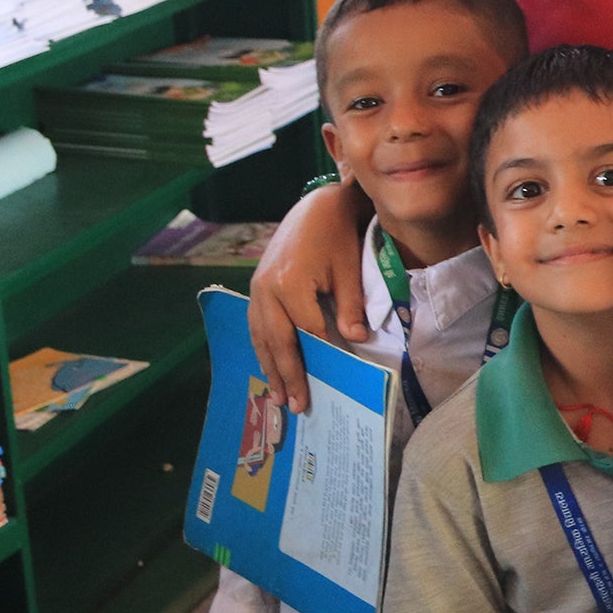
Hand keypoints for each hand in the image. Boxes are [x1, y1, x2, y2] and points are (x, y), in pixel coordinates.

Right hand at [247, 182, 372, 408]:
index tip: (326, 384)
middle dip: (287, 374)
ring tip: (277, 396)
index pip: (307, 331)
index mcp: (290, 284)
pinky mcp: (255, 287)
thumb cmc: (338, 237)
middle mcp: (266, 289)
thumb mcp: (350, 270)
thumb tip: (356, 341)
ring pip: (260, 336)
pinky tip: (269, 365)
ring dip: (269, 367)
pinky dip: (263, 348)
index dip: (318, 357)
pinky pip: (256, 325)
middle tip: (295, 405)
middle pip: (277, 341)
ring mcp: (256, 288)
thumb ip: (351, 306)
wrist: (316, 207)